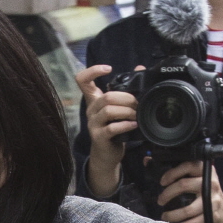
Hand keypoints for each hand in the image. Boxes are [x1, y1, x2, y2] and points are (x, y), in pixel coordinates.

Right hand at [75, 65, 140, 196]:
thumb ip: (126, 89)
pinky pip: (112, 128)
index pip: (83, 80)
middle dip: (127, 98)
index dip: (93, 71)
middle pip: (106, 96)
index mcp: (94, 100)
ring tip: (136, 115)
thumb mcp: (118, 108)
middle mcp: (91, 110)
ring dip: (127, 111)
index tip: (108, 68)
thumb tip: (140, 67)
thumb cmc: (114, 128)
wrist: (107, 154)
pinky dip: (125, 125)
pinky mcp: (99, 137)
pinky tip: (133, 125)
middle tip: (138, 104)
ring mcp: (93, 124)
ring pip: (109, 111)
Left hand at [156, 159, 222, 222]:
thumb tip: (147, 160)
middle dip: (167, 194)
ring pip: (187, 209)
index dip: (172, 173)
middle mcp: (210, 183)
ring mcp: (212, 200)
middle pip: (183, 185)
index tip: (162, 182)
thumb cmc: (204, 191)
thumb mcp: (195, 177)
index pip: (188, 166)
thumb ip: (175, 170)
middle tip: (160, 200)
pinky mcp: (212, 216)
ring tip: (164, 216)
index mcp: (205, 170)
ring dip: (172, 215)